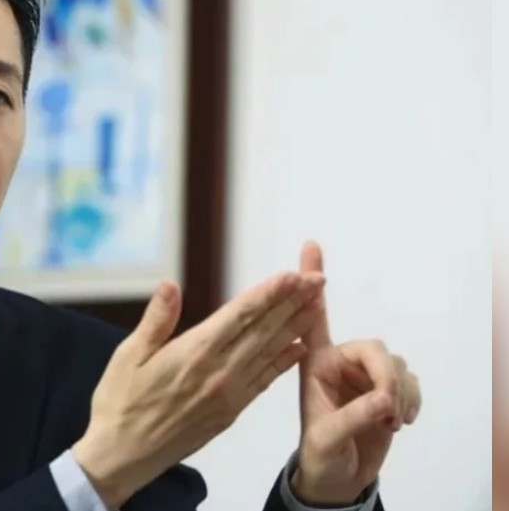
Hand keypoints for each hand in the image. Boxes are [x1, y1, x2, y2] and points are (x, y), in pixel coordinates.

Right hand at [73, 272, 326, 507]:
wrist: (124, 457)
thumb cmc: (119, 403)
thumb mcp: (127, 356)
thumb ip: (156, 320)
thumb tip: (171, 285)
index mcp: (193, 353)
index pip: (240, 316)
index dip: (268, 294)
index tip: (292, 275)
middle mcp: (219, 372)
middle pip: (262, 331)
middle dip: (291, 303)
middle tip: (316, 280)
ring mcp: (229, 394)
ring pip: (269, 353)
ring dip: (294, 327)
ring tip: (315, 305)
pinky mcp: (231, 411)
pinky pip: (264, 381)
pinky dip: (283, 363)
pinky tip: (299, 348)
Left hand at [292, 242, 422, 504]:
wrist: (337, 478)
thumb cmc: (319, 454)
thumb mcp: (325, 439)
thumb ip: (352, 418)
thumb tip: (383, 400)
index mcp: (312, 363)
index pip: (310, 315)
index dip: (309, 280)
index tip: (310, 244)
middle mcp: (339, 361)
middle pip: (374, 347)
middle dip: (386, 377)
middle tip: (387, 409)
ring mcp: (364, 373)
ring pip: (396, 364)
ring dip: (400, 394)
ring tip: (389, 422)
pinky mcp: (386, 387)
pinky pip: (410, 379)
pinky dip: (411, 399)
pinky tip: (401, 419)